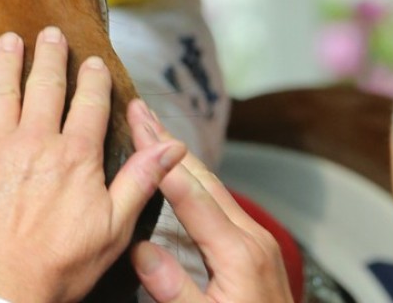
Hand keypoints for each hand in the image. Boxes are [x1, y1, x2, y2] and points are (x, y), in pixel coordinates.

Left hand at [0, 27, 186, 302]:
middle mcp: (35, 142)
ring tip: (9, 40)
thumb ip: (141, 180)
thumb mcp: (114, 228)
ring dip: (6, 62)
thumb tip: (172, 146)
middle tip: (51, 34)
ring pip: (1, 92)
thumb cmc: (59, 265)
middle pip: (45, 85)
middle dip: (50, 55)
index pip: (89, 102)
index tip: (93, 62)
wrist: (2, 289)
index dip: (93, 78)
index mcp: (75, 155)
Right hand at [128, 104, 293, 302]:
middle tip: (137, 107)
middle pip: (203, 178)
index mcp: (237, 253)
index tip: (135, 123)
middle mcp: (251, 238)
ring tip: (151, 128)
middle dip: (167, 141)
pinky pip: (219, 204)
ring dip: (179, 157)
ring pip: (212, 187)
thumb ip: (175, 290)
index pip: (189, 192)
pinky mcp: (255, 251)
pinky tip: (177, 176)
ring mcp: (257, 242)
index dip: (158, 156)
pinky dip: (192, 181)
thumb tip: (139, 248)